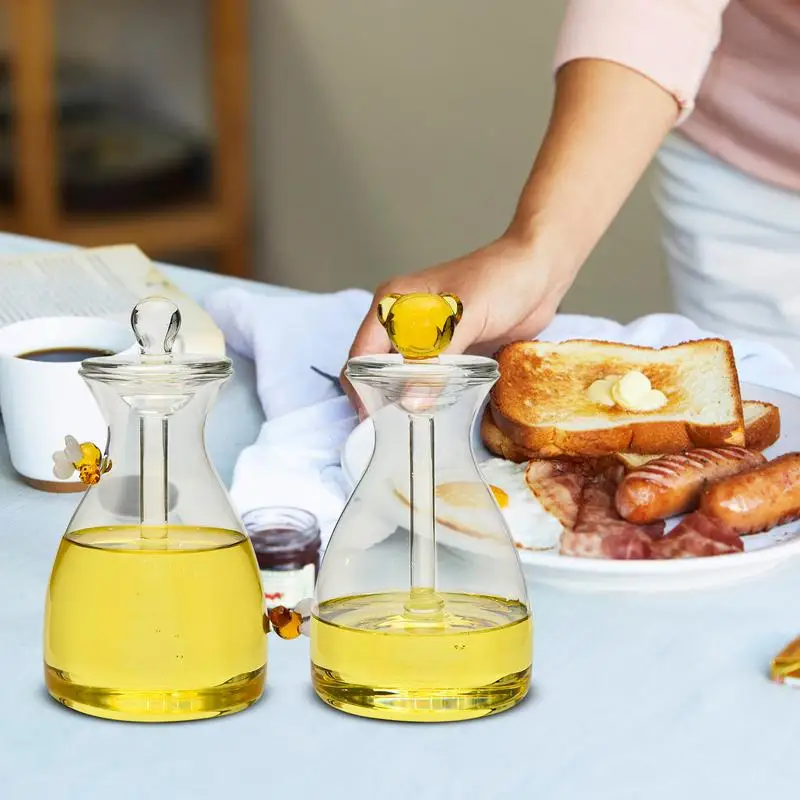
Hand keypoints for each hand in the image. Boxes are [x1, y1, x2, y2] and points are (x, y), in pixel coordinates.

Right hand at [342, 230, 575, 415]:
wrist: (540, 271)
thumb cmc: (500, 278)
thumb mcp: (465, 317)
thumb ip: (437, 358)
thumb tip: (411, 401)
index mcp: (394, 302)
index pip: (363, 352)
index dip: (362, 387)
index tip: (373, 420)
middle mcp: (403, 320)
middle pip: (376, 367)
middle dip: (378, 398)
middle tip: (391, 432)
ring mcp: (425, 337)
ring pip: (401, 376)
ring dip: (404, 401)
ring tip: (411, 430)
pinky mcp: (449, 351)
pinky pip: (429, 379)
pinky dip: (428, 397)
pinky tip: (435, 416)